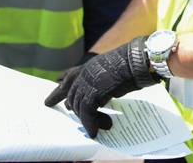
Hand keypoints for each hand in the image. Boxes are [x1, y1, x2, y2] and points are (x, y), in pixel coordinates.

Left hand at [43, 37, 157, 136]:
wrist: (136, 61)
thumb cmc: (130, 64)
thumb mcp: (110, 70)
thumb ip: (101, 79)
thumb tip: (100, 94)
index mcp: (89, 67)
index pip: (70, 75)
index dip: (63, 83)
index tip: (56, 84)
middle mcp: (85, 74)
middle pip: (72, 94)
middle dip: (70, 105)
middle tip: (66, 112)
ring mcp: (87, 83)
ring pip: (78, 106)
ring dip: (85, 119)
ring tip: (92, 128)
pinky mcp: (93, 94)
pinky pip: (87, 114)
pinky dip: (91, 124)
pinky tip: (94, 131)